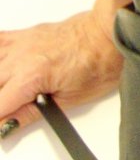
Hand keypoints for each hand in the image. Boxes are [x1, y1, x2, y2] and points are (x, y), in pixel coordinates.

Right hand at [0, 10, 122, 137]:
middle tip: (10, 111)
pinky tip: (3, 67)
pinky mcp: (26, 34)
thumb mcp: (68, 101)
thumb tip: (8, 125)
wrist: (109, 33)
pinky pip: (0, 41)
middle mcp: (21, 57)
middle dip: (1, 102)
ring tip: (9, 92)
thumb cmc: (99, 63)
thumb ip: (30, 113)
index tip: (3, 125)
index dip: (0, 120)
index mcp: (30, 76)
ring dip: (0, 81)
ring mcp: (22, 43)